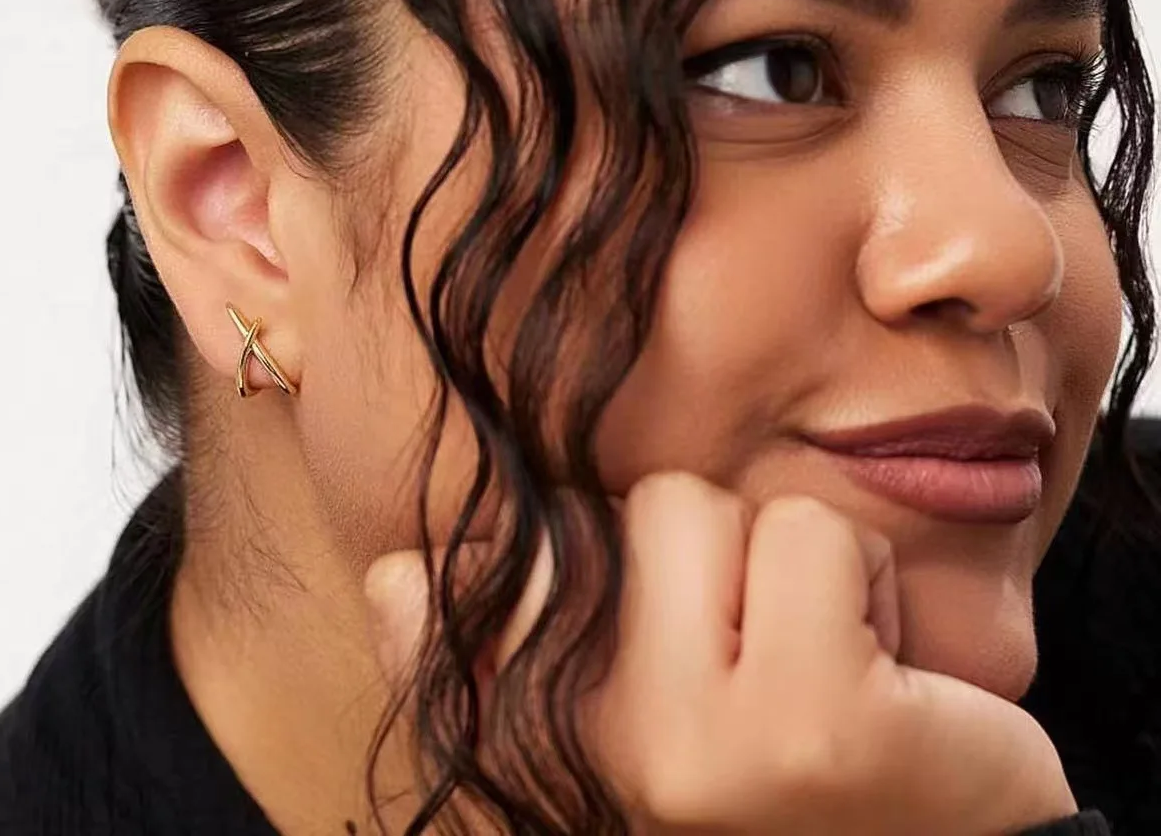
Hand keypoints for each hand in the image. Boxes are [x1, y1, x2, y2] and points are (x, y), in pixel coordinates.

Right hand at [364, 472, 1077, 834]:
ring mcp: (699, 745)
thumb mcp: (642, 715)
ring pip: (703, 505)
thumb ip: (511, 645)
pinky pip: (811, 535)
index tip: (555, 618)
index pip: (438, 618)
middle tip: (763, 655)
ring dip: (787, 563)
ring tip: (822, 660)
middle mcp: (599, 752)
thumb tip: (395, 572)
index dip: (494, 580)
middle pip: (628, 509)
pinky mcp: (813, 719)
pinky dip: (863, 580)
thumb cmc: (792, 775)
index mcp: (553, 746)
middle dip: (711, 553)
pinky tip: (884, 679)